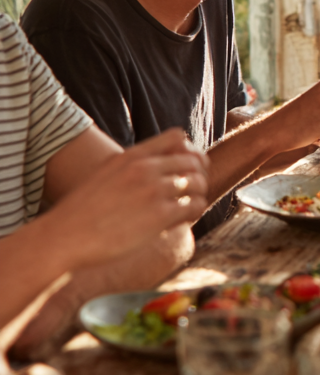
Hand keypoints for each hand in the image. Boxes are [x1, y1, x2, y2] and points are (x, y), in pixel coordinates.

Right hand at [54, 129, 208, 268]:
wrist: (64, 237)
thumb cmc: (82, 211)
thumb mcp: (106, 174)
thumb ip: (132, 166)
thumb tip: (158, 169)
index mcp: (132, 155)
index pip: (178, 136)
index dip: (189, 152)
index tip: (185, 169)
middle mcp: (146, 168)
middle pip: (195, 161)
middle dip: (198, 176)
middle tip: (190, 194)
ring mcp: (155, 190)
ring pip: (200, 183)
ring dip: (197, 196)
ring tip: (185, 209)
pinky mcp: (161, 215)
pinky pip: (196, 206)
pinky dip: (194, 213)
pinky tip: (181, 222)